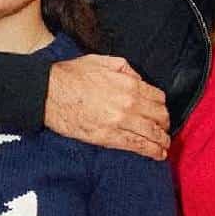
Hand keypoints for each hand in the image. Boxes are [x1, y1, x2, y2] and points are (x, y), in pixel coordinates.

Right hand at [44, 54, 170, 159]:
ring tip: (165, 146)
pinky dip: (152, 151)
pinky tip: (158, 154)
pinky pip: (137, 146)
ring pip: (152, 133)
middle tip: (164, 128)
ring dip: (162, 140)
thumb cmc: (72, 75)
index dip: (161, 106)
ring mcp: (120, 122)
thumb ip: (125, 69)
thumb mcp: (103, 61)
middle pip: (159, 116)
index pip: (158, 98)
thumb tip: (138, 79)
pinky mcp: (108, 138)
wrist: (49, 93)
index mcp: (129, 84)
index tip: (160, 111)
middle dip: (164, 123)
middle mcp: (129, 103)